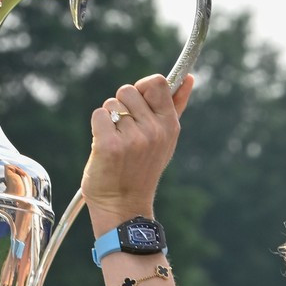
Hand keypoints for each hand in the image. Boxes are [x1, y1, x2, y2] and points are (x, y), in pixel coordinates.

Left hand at [81, 73, 196, 233]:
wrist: (124, 207)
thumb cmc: (141, 170)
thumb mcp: (165, 139)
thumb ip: (176, 106)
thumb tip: (188, 78)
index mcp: (169, 126)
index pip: (157, 82)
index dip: (142, 88)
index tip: (138, 105)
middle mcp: (154, 130)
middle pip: (128, 89)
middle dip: (122, 106)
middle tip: (125, 132)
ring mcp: (133, 138)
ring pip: (111, 104)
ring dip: (109, 120)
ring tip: (116, 143)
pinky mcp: (110, 146)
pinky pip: (99, 115)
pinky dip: (97, 129)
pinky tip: (104, 147)